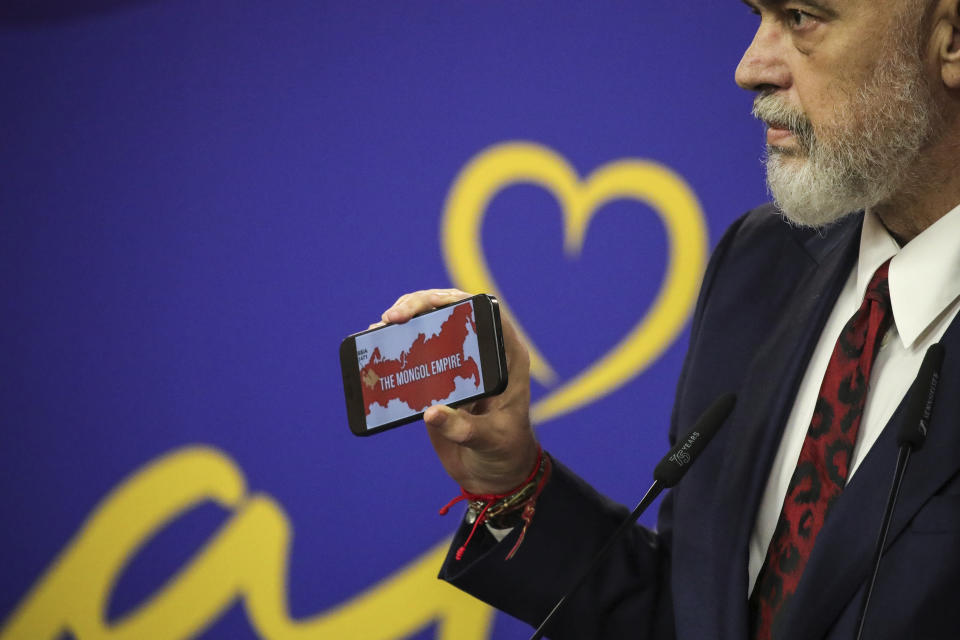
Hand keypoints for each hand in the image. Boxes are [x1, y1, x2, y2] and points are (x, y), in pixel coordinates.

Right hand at [378, 289, 538, 493]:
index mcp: (505, 355)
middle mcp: (480, 352)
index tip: (428, 306)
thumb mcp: (491, 440)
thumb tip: (431, 413)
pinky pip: (413, 357)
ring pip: (427, 328)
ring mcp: (456, 363)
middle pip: (449, 312)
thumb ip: (465, 428)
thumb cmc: (506, 452)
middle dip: (418, 306)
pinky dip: (393, 351)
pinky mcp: (435, 380)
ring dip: (401, 325)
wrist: (493, 474)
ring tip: (378, 330)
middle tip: (392, 318)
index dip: (454, 300)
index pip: (482, 312)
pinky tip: (374, 351)